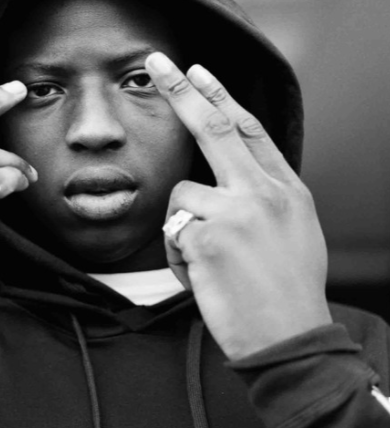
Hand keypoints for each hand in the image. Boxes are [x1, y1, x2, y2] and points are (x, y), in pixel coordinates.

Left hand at [145, 53, 331, 359]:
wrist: (288, 338)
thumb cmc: (285, 292)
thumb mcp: (293, 234)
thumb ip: (265, 200)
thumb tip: (232, 180)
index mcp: (286, 191)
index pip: (248, 130)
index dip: (220, 98)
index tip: (199, 74)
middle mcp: (264, 193)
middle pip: (213, 129)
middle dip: (182, 92)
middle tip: (159, 65)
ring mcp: (236, 212)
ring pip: (180, 197)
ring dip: (181, 231)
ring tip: (205, 263)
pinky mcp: (208, 237)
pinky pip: (171, 233)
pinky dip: (177, 256)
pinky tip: (201, 276)